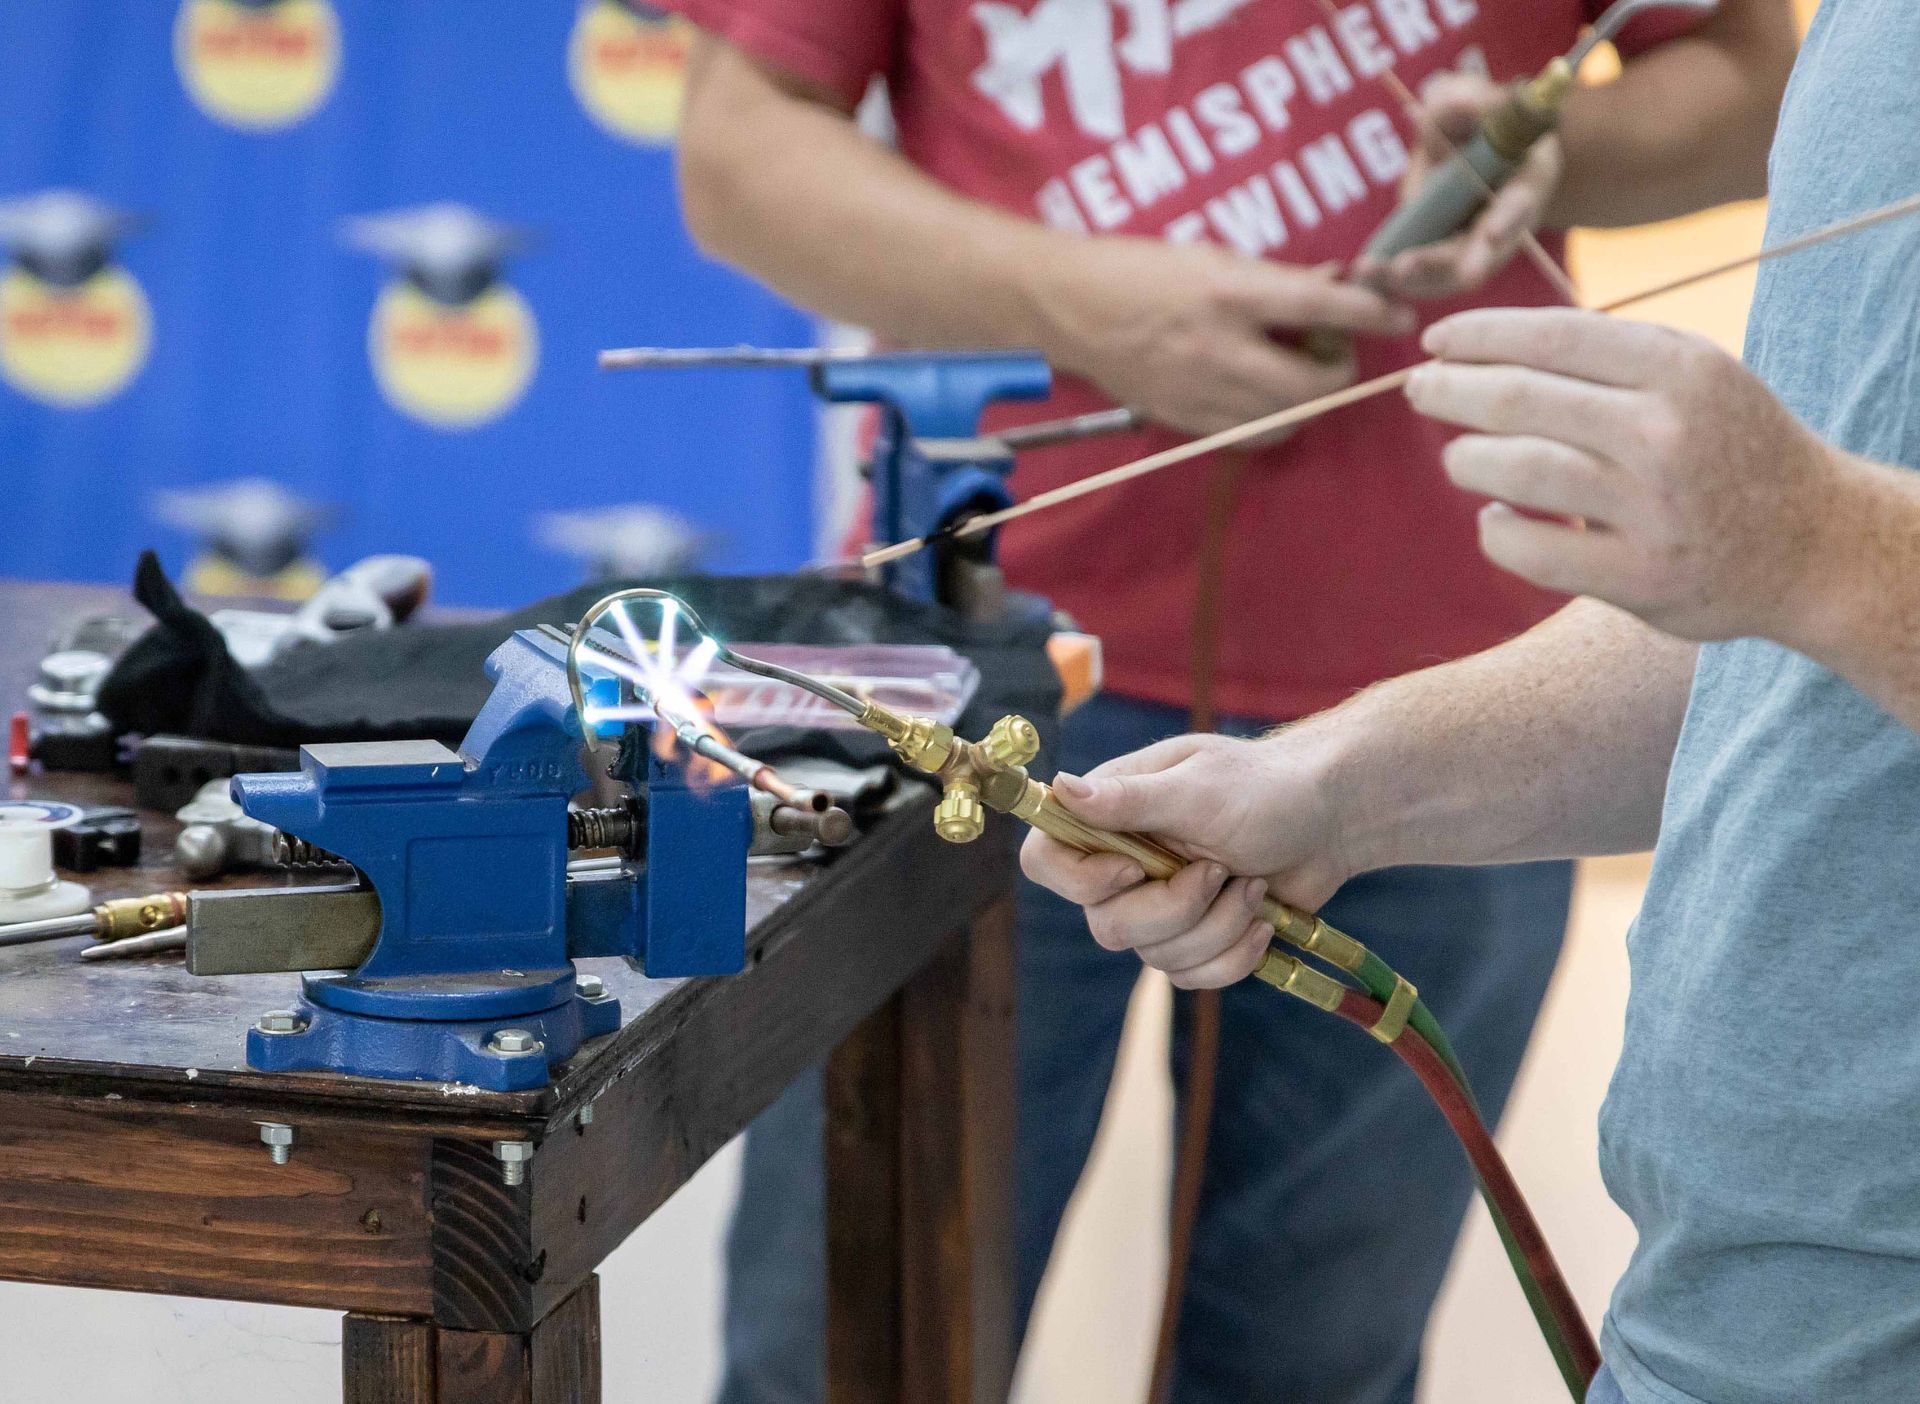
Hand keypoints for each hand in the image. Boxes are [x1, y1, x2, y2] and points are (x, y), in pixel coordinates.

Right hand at [1018, 730, 1356, 988]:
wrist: (1330, 822)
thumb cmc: (1264, 788)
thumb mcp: (1200, 786)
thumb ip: (1130, 798)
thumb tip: (1059, 788)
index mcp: (1109, 815)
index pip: (1045, 860)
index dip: (1080, 879)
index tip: (1136, 867)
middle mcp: (1121, 865)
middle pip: (1105, 925)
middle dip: (1175, 910)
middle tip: (1220, 870)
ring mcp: (1156, 908)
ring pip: (1155, 958)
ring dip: (1218, 927)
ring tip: (1251, 884)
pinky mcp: (1194, 940)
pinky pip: (1193, 977)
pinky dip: (1235, 954)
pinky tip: (1263, 919)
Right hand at [1024, 236, 1413, 439]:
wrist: (1069, 309)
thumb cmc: (1140, 269)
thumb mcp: (1212, 256)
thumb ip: (1274, 279)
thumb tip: (1335, 286)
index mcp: (1229, 292)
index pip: (1321, 306)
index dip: (1372, 314)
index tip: (1401, 319)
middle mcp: (1221, 348)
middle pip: (1314, 381)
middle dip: (1340, 369)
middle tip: (1336, 350)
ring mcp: (1203, 392)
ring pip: (1290, 416)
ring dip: (1310, 397)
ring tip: (1297, 371)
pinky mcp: (1186, 421)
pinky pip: (1254, 436)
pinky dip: (1277, 420)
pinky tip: (1267, 397)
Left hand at [1353, 70, 1562, 300]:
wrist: (1472, 144)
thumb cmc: (1477, 117)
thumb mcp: (1472, 98)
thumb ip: (1463, 101)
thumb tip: (1454, 106)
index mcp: (1526, 183)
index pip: (1520, 205)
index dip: (1507, 219)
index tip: (1492, 234)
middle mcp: (1505, 226)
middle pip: (1481, 257)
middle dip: (1444, 265)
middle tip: (1406, 268)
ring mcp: (1475, 250)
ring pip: (1448, 276)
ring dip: (1411, 280)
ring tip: (1369, 273)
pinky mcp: (1446, 261)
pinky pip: (1423, 278)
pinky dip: (1394, 281)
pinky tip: (1362, 277)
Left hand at [1406, 307, 1842, 642]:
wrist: (1816, 545)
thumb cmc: (1728, 448)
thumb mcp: (1694, 376)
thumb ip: (1607, 358)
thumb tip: (1484, 345)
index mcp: (1680, 369)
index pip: (1552, 336)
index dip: (1479, 336)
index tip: (1434, 342)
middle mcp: (1666, 432)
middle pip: (1518, 400)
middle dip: (1450, 391)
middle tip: (1418, 391)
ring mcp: (1653, 509)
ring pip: (1516, 471)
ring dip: (1467, 462)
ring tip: (1460, 460)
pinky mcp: (1640, 578)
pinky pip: (1529, 550)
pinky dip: (1494, 532)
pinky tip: (1494, 520)